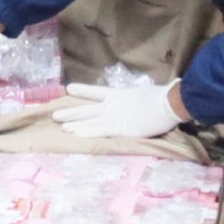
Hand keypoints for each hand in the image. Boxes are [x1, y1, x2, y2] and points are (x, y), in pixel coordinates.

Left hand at [54, 77, 186, 139]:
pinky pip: (99, 131)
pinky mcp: (120, 128)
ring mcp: (115, 116)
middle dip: (71, 112)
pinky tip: (75, 135)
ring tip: (60, 126)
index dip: (82, 90)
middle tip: (55, 114)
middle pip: (87, 108)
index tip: (69, 89)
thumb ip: (139, 97)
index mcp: (119, 94)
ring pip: (89, 120)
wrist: (168, 103)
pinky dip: (87, 133)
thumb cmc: (162, 97)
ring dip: (74, 123)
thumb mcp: (145, 94)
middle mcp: (113, 104)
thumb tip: (142, 96)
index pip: (96, 91)